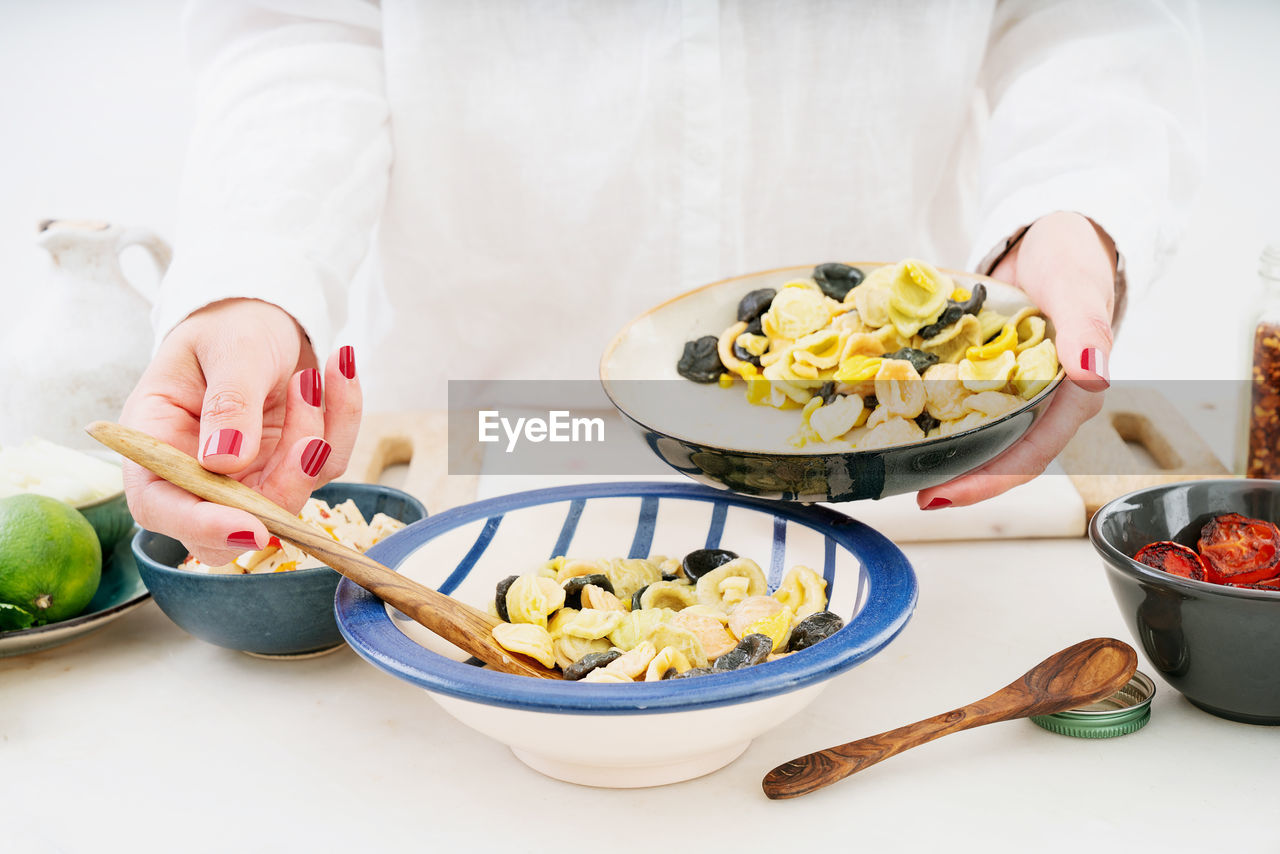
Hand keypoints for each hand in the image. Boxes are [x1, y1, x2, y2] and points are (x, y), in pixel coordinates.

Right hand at [119, 298, 361, 563]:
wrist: (264, 315)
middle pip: (236, 521)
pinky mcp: (290, 467)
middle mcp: (198, 471)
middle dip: (283, 486)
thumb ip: (228, 403)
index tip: (248, 528)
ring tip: (310, 376)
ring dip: (314, 434)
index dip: (201, 525)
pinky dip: (341, 420)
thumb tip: (224, 462)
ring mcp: (249, 475)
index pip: (162, 506)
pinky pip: (327, 462)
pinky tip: (338, 372)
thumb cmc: (229, 326)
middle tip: (311, 440)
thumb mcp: (229, 350)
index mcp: (155, 442)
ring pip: (292, 492)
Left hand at [915, 211, 1113, 508]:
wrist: (1049, 238)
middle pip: (998, 456)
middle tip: (913, 493)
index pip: (1030, 454)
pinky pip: (958, 401)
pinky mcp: (985, 374)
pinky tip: (896, 419)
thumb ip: (1088, 329)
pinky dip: (932, 414)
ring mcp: (1010, 390)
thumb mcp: (1080, 289)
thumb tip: (1092, 372)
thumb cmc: (1074, 262)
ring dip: (943, 455)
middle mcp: (1040, 402)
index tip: (947, 494)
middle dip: (958, 480)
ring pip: (976, 435)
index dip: (990, 480)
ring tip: (901, 469)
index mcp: (1070, 396)